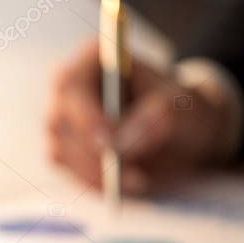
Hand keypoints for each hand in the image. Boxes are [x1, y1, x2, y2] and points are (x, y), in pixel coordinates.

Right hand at [46, 40, 238, 194]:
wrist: (184, 137)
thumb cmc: (182, 110)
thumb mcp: (182, 108)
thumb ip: (155, 120)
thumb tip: (118, 145)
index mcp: (94, 58)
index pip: (71, 82)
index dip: (84, 113)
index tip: (107, 141)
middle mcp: (70, 88)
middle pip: (59, 120)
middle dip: (91, 150)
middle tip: (125, 170)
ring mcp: (63, 121)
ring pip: (60, 150)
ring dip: (97, 170)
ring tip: (139, 179)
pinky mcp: (65, 150)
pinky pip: (69, 171)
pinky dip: (96, 182)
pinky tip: (127, 184)